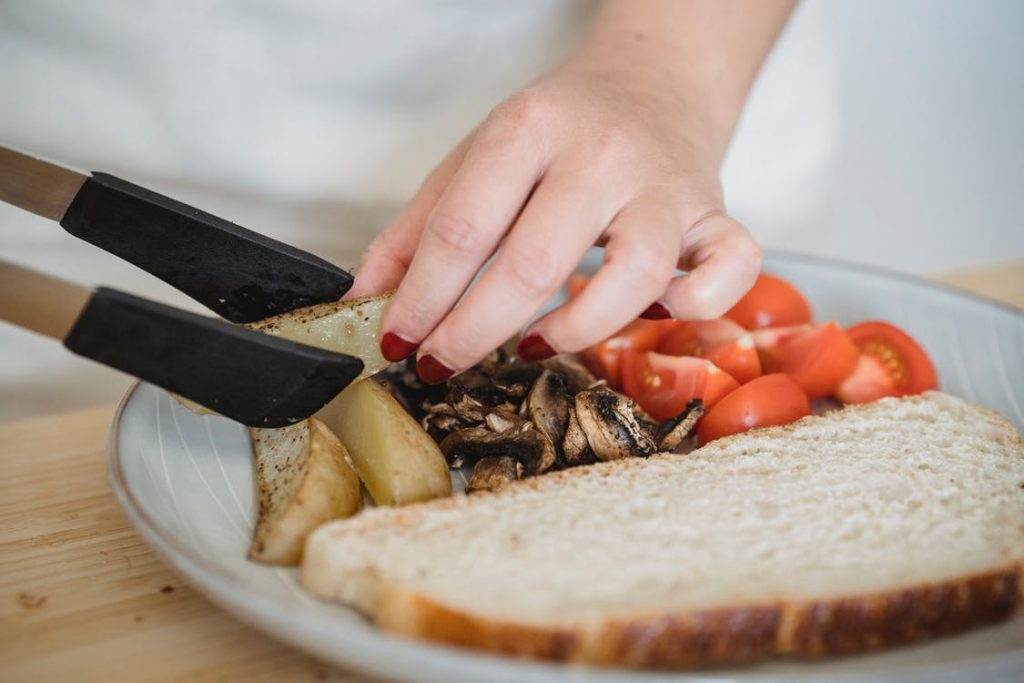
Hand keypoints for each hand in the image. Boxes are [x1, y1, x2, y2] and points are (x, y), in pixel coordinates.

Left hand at [347, 65, 760, 381]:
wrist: (653, 81)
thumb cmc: (560, 128)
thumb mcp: (476, 157)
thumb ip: (419, 228)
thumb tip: (368, 300)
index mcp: (529, 128)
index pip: (463, 228)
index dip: (421, 298)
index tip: (398, 341)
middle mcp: (601, 154)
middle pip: (533, 263)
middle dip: (471, 332)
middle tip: (440, 363)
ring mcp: (665, 187)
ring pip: (634, 276)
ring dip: (571, 330)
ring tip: (530, 344)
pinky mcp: (716, 215)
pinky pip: (729, 270)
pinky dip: (694, 307)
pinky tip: (648, 315)